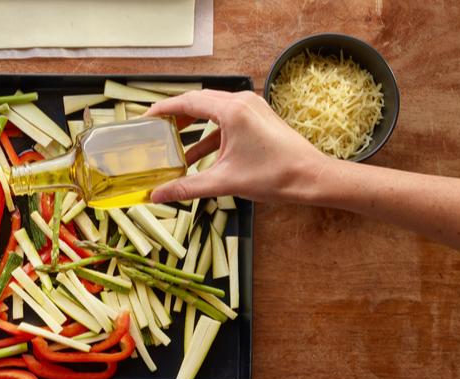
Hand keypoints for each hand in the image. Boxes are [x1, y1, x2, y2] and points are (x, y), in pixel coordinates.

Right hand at [147, 90, 330, 203]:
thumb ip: (186, 188)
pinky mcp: (259, 118)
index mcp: (232, 110)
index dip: (163, 109)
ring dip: (192, 126)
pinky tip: (198, 156)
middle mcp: (242, 102)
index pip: (188, 101)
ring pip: (213, 110)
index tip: (146, 117)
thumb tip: (157, 196)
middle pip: (199, 101)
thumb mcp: (224, 182)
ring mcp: (252, 108)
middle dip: (175, 116)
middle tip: (155, 128)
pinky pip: (226, 120)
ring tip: (172, 141)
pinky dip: (210, 134)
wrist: (312, 178)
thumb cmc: (275, 176)